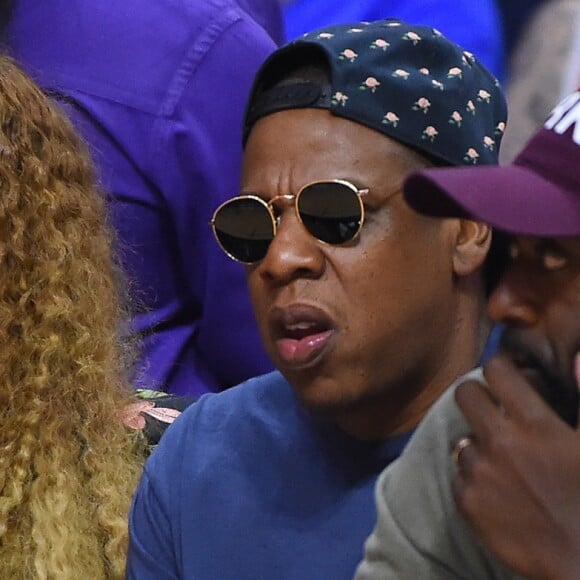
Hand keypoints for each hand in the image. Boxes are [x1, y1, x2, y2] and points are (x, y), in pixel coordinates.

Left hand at [452, 355, 579, 579]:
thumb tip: (578, 357)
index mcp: (535, 425)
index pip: (498, 371)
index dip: (501, 368)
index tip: (507, 376)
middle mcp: (500, 442)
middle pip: (465, 393)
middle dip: (478, 395)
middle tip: (492, 409)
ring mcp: (480, 473)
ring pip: (463, 439)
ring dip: (480, 447)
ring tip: (504, 465)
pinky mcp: (467, 502)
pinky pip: (460, 476)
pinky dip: (475, 481)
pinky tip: (499, 493)